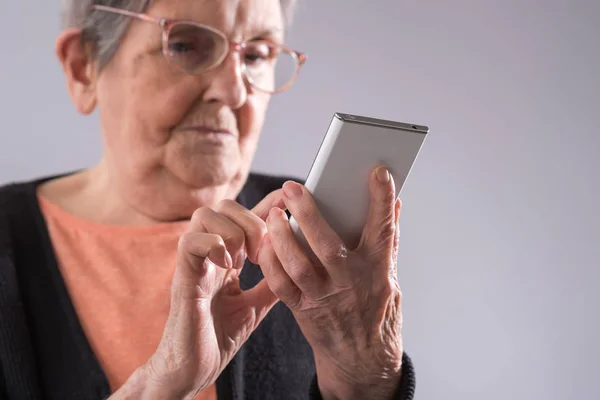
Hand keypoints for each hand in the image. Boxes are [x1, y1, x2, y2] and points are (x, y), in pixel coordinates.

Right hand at [111, 190, 283, 399]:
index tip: (286, 202)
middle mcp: (208, 254)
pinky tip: (228, 266)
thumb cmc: (219, 336)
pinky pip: (189, 241)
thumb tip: (294, 263)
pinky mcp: (183, 278)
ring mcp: (194, 263)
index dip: (266, 204)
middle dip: (250, 221)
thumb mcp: (255, 304)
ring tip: (245, 260)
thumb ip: (271, 282)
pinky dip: (212, 245)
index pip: (243, 216)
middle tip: (262, 252)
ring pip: (205, 215)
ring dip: (233, 232)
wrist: (194, 369)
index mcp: (225, 257)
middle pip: (224, 206)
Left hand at [258, 167, 403, 399]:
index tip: (378, 172)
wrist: (362, 360)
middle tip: (292, 188)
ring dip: (282, 235)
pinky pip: (281, 284)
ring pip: (299, 264)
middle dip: (308, 212)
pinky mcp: (304, 310)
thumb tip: (394, 203)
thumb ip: (387, 240)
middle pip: (327, 244)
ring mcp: (326, 298)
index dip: (382, 199)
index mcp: (377, 270)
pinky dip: (271, 262)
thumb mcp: (390, 276)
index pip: (383, 229)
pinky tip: (266, 243)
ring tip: (274, 213)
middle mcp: (351, 283)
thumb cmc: (377, 312)